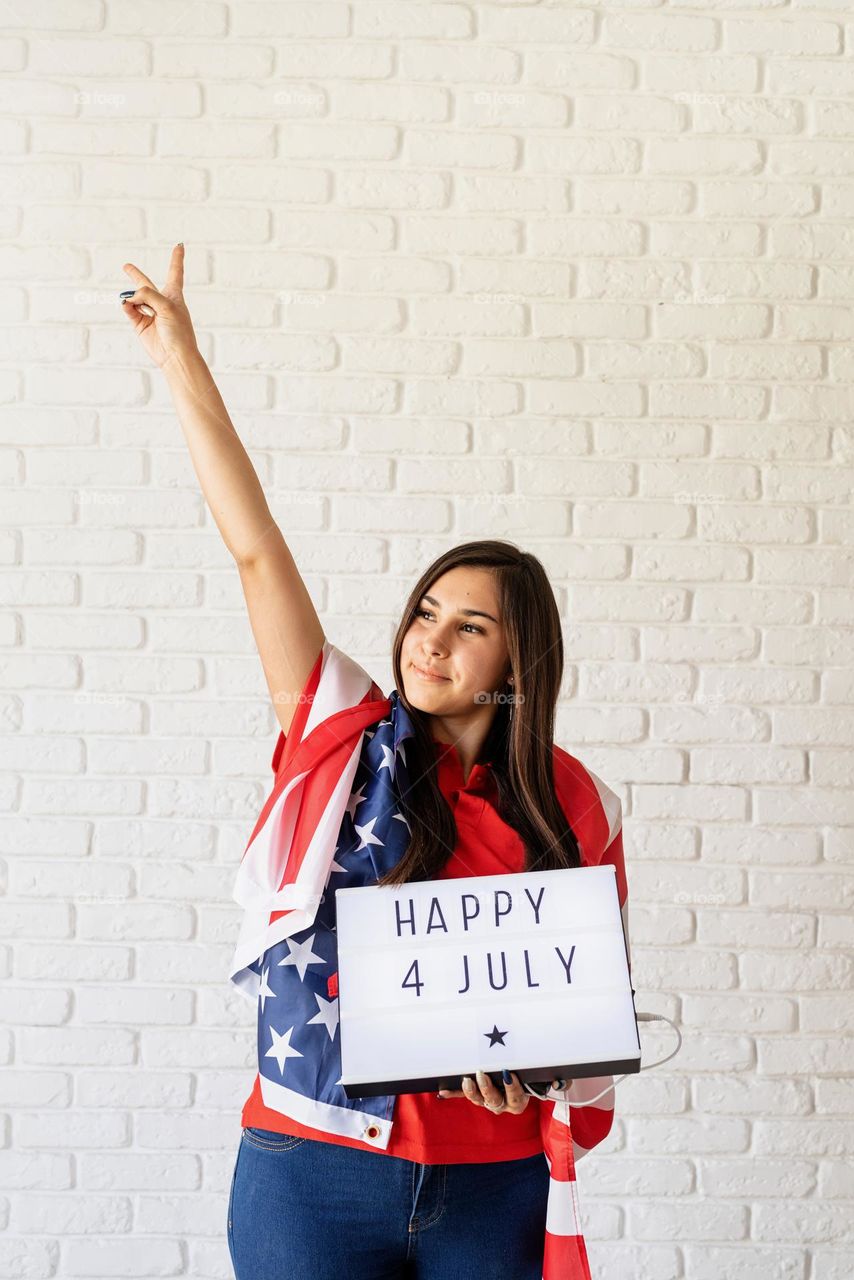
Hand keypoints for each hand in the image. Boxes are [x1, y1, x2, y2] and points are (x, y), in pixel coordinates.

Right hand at [120, 243, 199, 371]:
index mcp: (174, 295)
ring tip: (132, 301)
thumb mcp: (167, 306)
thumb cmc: (178, 331)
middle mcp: (161, 302)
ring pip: (134, 297)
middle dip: (135, 275)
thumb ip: (147, 295)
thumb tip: (129, 297)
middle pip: (146, 284)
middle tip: (126, 266)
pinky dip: (127, 306)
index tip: (179, 245)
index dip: (176, 258)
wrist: (175, 356)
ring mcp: (149, 313)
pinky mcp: (139, 324)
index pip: (175, 272)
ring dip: (132, 296)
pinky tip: (127, 305)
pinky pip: (129, 309)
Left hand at [437, 1070, 566, 1114]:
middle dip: (487, 1088)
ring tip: (467, 1079)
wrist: (526, 1080)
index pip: (516, 1098)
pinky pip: (463, 1095)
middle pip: (493, 1101)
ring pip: (478, 1099)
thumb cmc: (535, 1078)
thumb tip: (561, 1082)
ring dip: (471, 1090)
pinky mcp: (477, 1093)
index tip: (509, 1074)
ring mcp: (488, 1100)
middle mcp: (502, 1104)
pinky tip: (442, 1091)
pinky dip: (453, 1093)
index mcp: (519, 1102)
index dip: (512, 1088)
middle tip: (482, 1073)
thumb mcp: (546, 1078)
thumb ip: (557, 1081)